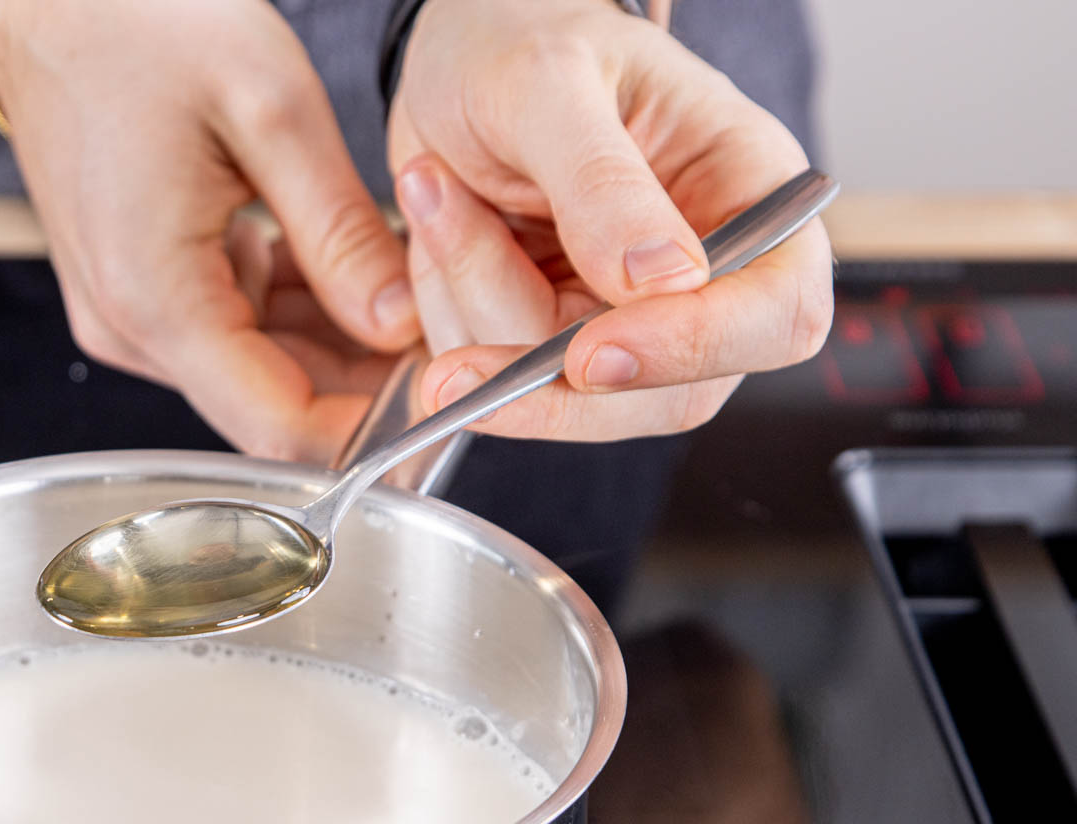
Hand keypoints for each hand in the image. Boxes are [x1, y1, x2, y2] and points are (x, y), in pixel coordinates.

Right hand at [0, 0, 419, 460]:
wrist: (42, 1)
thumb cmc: (140, 27)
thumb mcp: (271, 111)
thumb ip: (339, 233)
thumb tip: (398, 327)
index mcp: (158, 299)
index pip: (278, 427)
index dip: (370, 437)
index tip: (441, 403)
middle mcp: (131, 326)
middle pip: (270, 406)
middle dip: (362, 386)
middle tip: (444, 333)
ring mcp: (126, 313)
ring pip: (255, 370)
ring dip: (332, 346)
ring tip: (399, 285)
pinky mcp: (133, 290)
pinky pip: (227, 330)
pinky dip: (290, 313)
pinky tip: (337, 265)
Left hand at [388, 0, 833, 440]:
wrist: (456, 52)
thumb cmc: (525, 33)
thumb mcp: (550, 83)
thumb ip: (604, 183)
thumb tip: (663, 282)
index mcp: (750, 193)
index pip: (776, 315)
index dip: (690, 349)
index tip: (589, 354)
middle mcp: (703, 272)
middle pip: (666, 393)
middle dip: (542, 368)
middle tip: (450, 349)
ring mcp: (627, 317)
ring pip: (562, 392)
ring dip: (474, 301)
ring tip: (442, 193)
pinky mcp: (555, 337)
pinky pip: (500, 379)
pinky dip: (450, 307)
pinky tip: (445, 222)